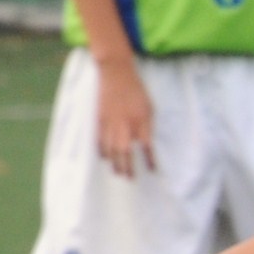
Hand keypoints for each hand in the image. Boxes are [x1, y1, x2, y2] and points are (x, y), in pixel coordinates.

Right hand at [95, 57, 155, 176]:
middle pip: (125, 152)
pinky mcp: (100, 119)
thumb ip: (147, 126)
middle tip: (129, 178)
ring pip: (111, 149)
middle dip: (127, 167)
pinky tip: (105, 158)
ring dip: (114, 163)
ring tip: (117, 172)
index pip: (147, 147)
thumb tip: (144, 142)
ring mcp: (111, 123)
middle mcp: (125, 125)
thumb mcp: (149, 108)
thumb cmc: (136, 91)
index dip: (150, 160)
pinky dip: (102, 150)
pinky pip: (100, 140)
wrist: (117, 75)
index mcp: (141, 121)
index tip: (153, 170)